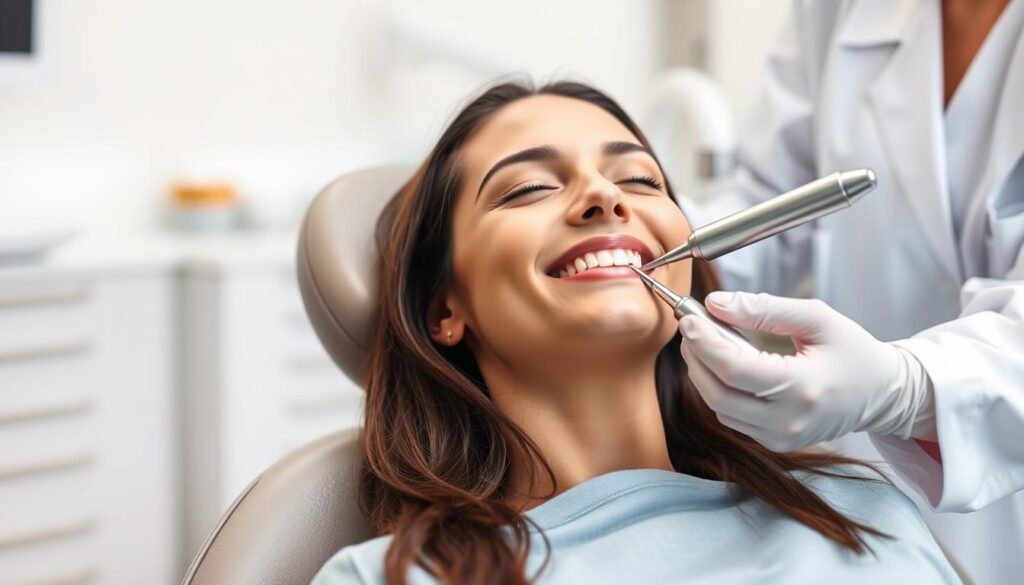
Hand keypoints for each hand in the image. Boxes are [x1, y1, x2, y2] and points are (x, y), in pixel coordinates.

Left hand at [678, 291, 931, 451]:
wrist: (881, 394)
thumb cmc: (853, 351)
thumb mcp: (816, 318)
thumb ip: (764, 309)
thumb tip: (716, 303)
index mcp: (804, 387)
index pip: (735, 369)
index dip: (705, 342)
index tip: (690, 318)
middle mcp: (790, 421)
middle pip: (718, 393)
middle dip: (696, 357)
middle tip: (692, 327)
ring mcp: (782, 438)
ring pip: (719, 408)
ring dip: (702, 374)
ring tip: (704, 343)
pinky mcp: (776, 444)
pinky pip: (731, 418)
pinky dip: (718, 390)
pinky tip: (722, 366)